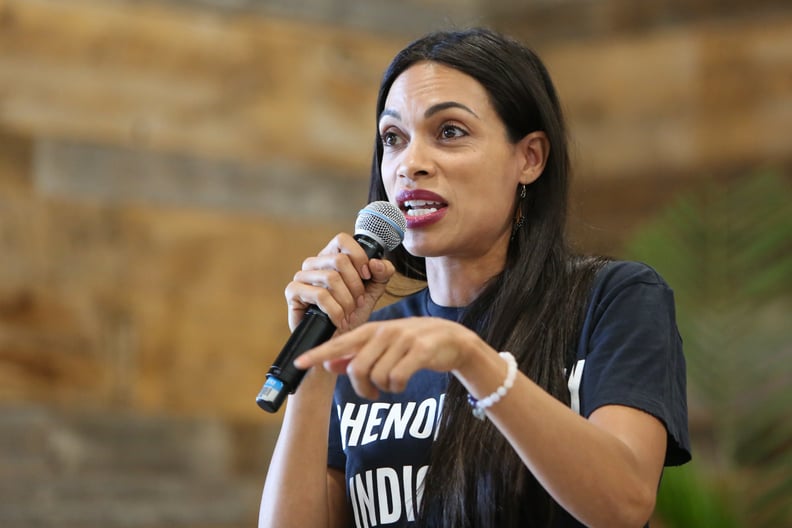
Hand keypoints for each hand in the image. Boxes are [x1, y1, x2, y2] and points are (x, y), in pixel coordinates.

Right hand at [284, 233, 395, 332]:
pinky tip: (339, 320)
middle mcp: (315, 263)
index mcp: (331, 256)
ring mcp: (302, 276)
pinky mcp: (293, 291)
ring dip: (346, 300)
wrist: (339, 340)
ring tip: (349, 313)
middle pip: (340, 260)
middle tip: (358, 303)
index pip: (342, 240)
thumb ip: (382, 273)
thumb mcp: (374, 290)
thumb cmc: (353, 313)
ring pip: (331, 278)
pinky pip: (319, 295)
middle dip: (356, 286)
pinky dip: (335, 310)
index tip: (367, 276)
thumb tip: (376, 263)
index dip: (359, 256)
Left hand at [294, 317, 485, 398]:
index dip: (318, 355)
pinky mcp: (420, 351)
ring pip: (377, 376)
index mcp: (371, 330)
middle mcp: (384, 332)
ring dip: (383, 389)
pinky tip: (402, 383)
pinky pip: (397, 378)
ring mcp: (402, 340)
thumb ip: (356, 355)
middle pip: (357, 369)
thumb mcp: (384, 346)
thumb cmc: (413, 345)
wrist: (453, 339)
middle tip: (371, 394)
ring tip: (392, 384)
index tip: (298, 365)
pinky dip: (397, 387)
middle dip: (362, 388)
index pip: (338, 343)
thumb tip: (328, 366)